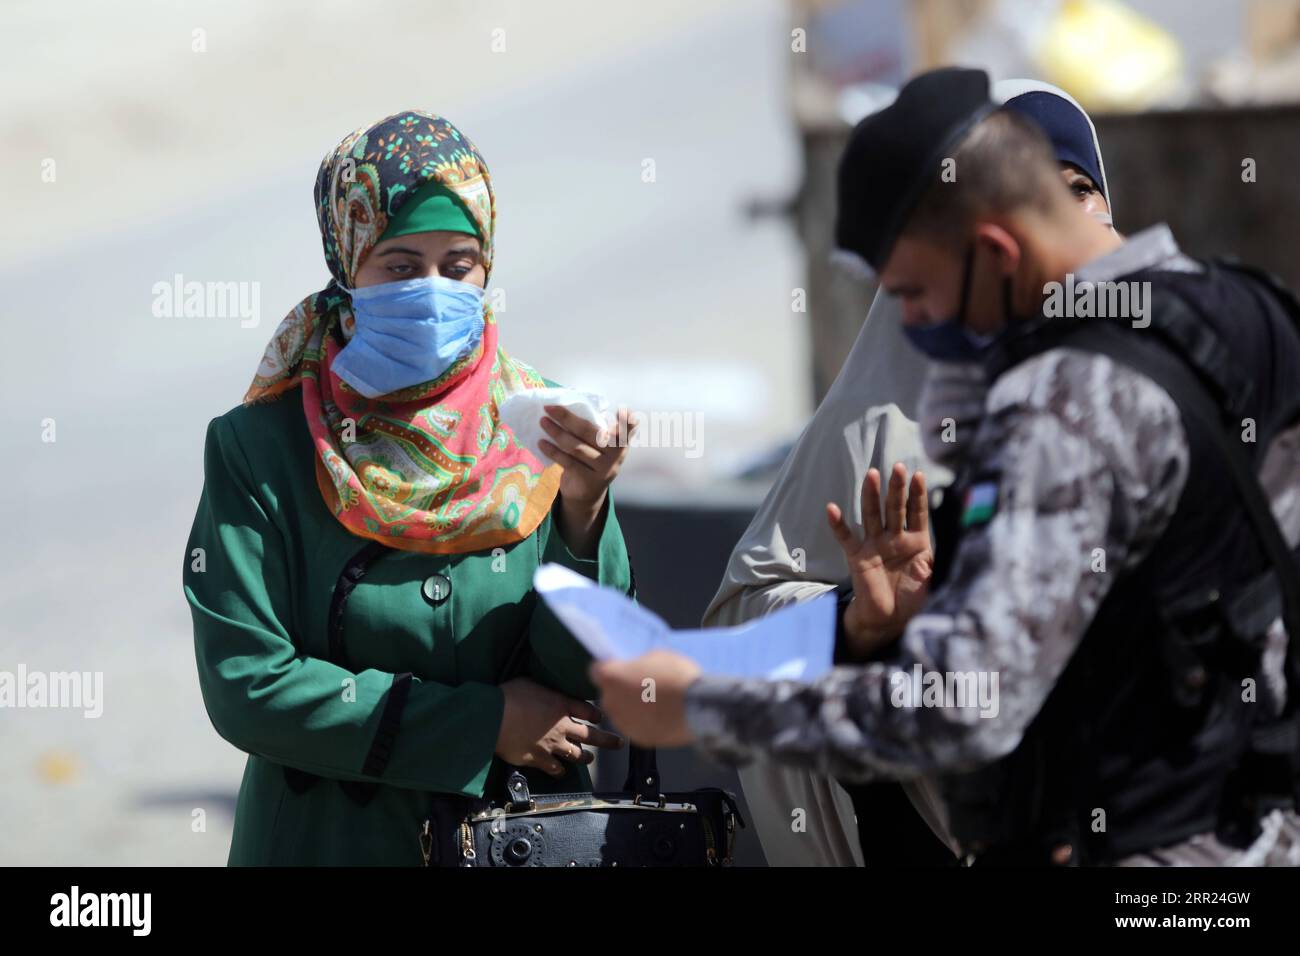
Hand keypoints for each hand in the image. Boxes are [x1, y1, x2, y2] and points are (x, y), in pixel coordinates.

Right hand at [495, 678, 624, 776]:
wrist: (494, 718)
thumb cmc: (510, 695)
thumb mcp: (531, 682)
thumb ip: (544, 688)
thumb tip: (546, 687)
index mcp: (562, 705)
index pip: (588, 710)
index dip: (596, 714)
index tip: (601, 717)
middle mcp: (562, 726)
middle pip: (591, 735)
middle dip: (607, 740)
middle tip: (619, 744)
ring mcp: (552, 745)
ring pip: (576, 754)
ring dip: (585, 757)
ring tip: (590, 759)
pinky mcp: (538, 759)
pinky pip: (554, 768)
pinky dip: (559, 770)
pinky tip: (561, 771)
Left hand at [539, 405, 637, 556]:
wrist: (587, 495)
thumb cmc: (592, 460)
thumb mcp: (600, 446)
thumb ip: (596, 429)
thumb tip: (568, 407)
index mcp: (621, 443)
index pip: (627, 430)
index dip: (626, 421)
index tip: (622, 410)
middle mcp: (616, 456)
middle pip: (590, 433)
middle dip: (567, 418)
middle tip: (549, 407)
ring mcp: (603, 470)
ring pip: (576, 447)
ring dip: (556, 432)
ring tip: (543, 422)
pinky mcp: (588, 481)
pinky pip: (567, 462)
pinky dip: (552, 451)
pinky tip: (541, 443)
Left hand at [588, 650, 701, 747]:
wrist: (697, 707)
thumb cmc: (676, 677)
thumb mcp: (656, 656)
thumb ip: (639, 664)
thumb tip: (637, 668)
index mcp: (611, 678)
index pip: (597, 671)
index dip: (611, 669)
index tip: (621, 668)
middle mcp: (610, 702)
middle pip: (610, 693)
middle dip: (623, 689)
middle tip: (644, 685)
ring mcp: (623, 723)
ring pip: (623, 712)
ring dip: (633, 707)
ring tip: (657, 701)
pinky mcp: (638, 739)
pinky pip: (637, 726)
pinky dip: (645, 722)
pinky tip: (662, 715)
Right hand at [826, 462, 932, 658]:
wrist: (889, 619)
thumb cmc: (912, 599)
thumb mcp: (929, 583)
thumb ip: (930, 568)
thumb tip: (929, 559)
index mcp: (916, 542)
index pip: (917, 512)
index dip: (917, 495)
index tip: (918, 474)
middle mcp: (895, 538)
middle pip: (895, 508)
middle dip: (896, 488)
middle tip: (898, 467)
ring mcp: (875, 545)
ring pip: (872, 515)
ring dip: (872, 495)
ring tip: (872, 475)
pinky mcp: (857, 557)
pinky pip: (846, 538)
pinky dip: (838, 524)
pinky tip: (831, 508)